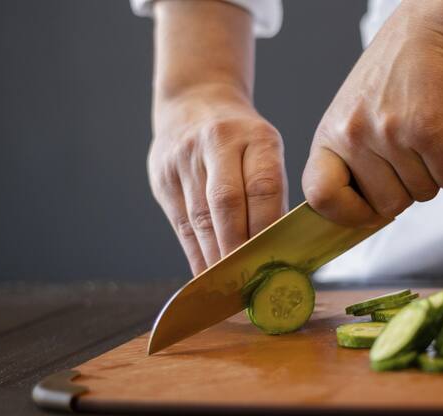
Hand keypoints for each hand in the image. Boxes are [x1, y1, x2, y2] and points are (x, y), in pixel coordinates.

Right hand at [148, 1, 287, 274]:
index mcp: (256, 137)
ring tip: (229, 287)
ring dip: (214, 257)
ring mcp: (185, 158)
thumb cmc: (243, 139)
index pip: (263, 187)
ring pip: (200, 217)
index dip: (267, 228)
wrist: (195, 100)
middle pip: (226, 204)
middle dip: (237, 248)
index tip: (274, 261)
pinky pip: (180, 223)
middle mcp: (218, 143)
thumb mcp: (266, 148)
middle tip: (249, 282)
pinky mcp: (162, 175)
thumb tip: (280, 251)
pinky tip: (206, 275)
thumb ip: (271, 192)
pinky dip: (195, 253)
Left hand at [302, 0, 442, 225]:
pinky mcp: (429, 130)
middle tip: (410, 154)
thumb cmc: (393, 76)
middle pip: (386, 206)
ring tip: (425, 136)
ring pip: (422, 194)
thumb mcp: (352, 117)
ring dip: (432, 173)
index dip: (347, 214)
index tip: (366, 211)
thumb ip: (351, 162)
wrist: (428, 32)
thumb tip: (362, 218)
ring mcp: (391, 133)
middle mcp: (354, 135)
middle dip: (406, 189)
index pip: (321, 198)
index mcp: (330, 136)